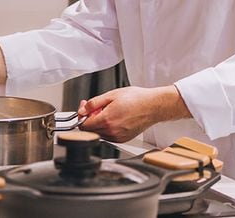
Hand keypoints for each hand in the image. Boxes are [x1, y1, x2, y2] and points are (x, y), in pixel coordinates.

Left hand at [77, 85, 191, 141]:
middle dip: (90, 119)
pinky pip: (109, 136)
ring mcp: (118, 137)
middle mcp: (111, 132)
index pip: (83, 126)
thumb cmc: (136, 99)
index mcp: (107, 120)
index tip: (85, 110)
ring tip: (108, 111)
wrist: (153, 106)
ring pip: (99, 133)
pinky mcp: (123, 139)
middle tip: (96, 107)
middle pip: (90, 130)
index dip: (82, 116)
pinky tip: (115, 118)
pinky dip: (108, 128)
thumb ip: (93, 103)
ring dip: (99, 124)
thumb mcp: (111, 94)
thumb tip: (83, 110)